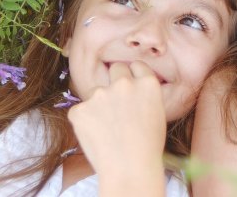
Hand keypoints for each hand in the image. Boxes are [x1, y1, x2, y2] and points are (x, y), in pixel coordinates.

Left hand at [67, 61, 165, 190]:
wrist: (129, 169)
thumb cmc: (148, 147)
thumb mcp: (157, 113)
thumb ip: (144, 95)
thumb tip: (131, 90)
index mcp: (147, 84)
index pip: (137, 66)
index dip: (134, 76)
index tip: (132, 86)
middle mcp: (123, 83)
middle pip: (116, 69)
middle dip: (116, 80)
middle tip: (117, 103)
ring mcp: (99, 94)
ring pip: (97, 92)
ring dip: (100, 104)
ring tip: (108, 130)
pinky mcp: (79, 109)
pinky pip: (81, 110)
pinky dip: (85, 121)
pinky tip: (96, 137)